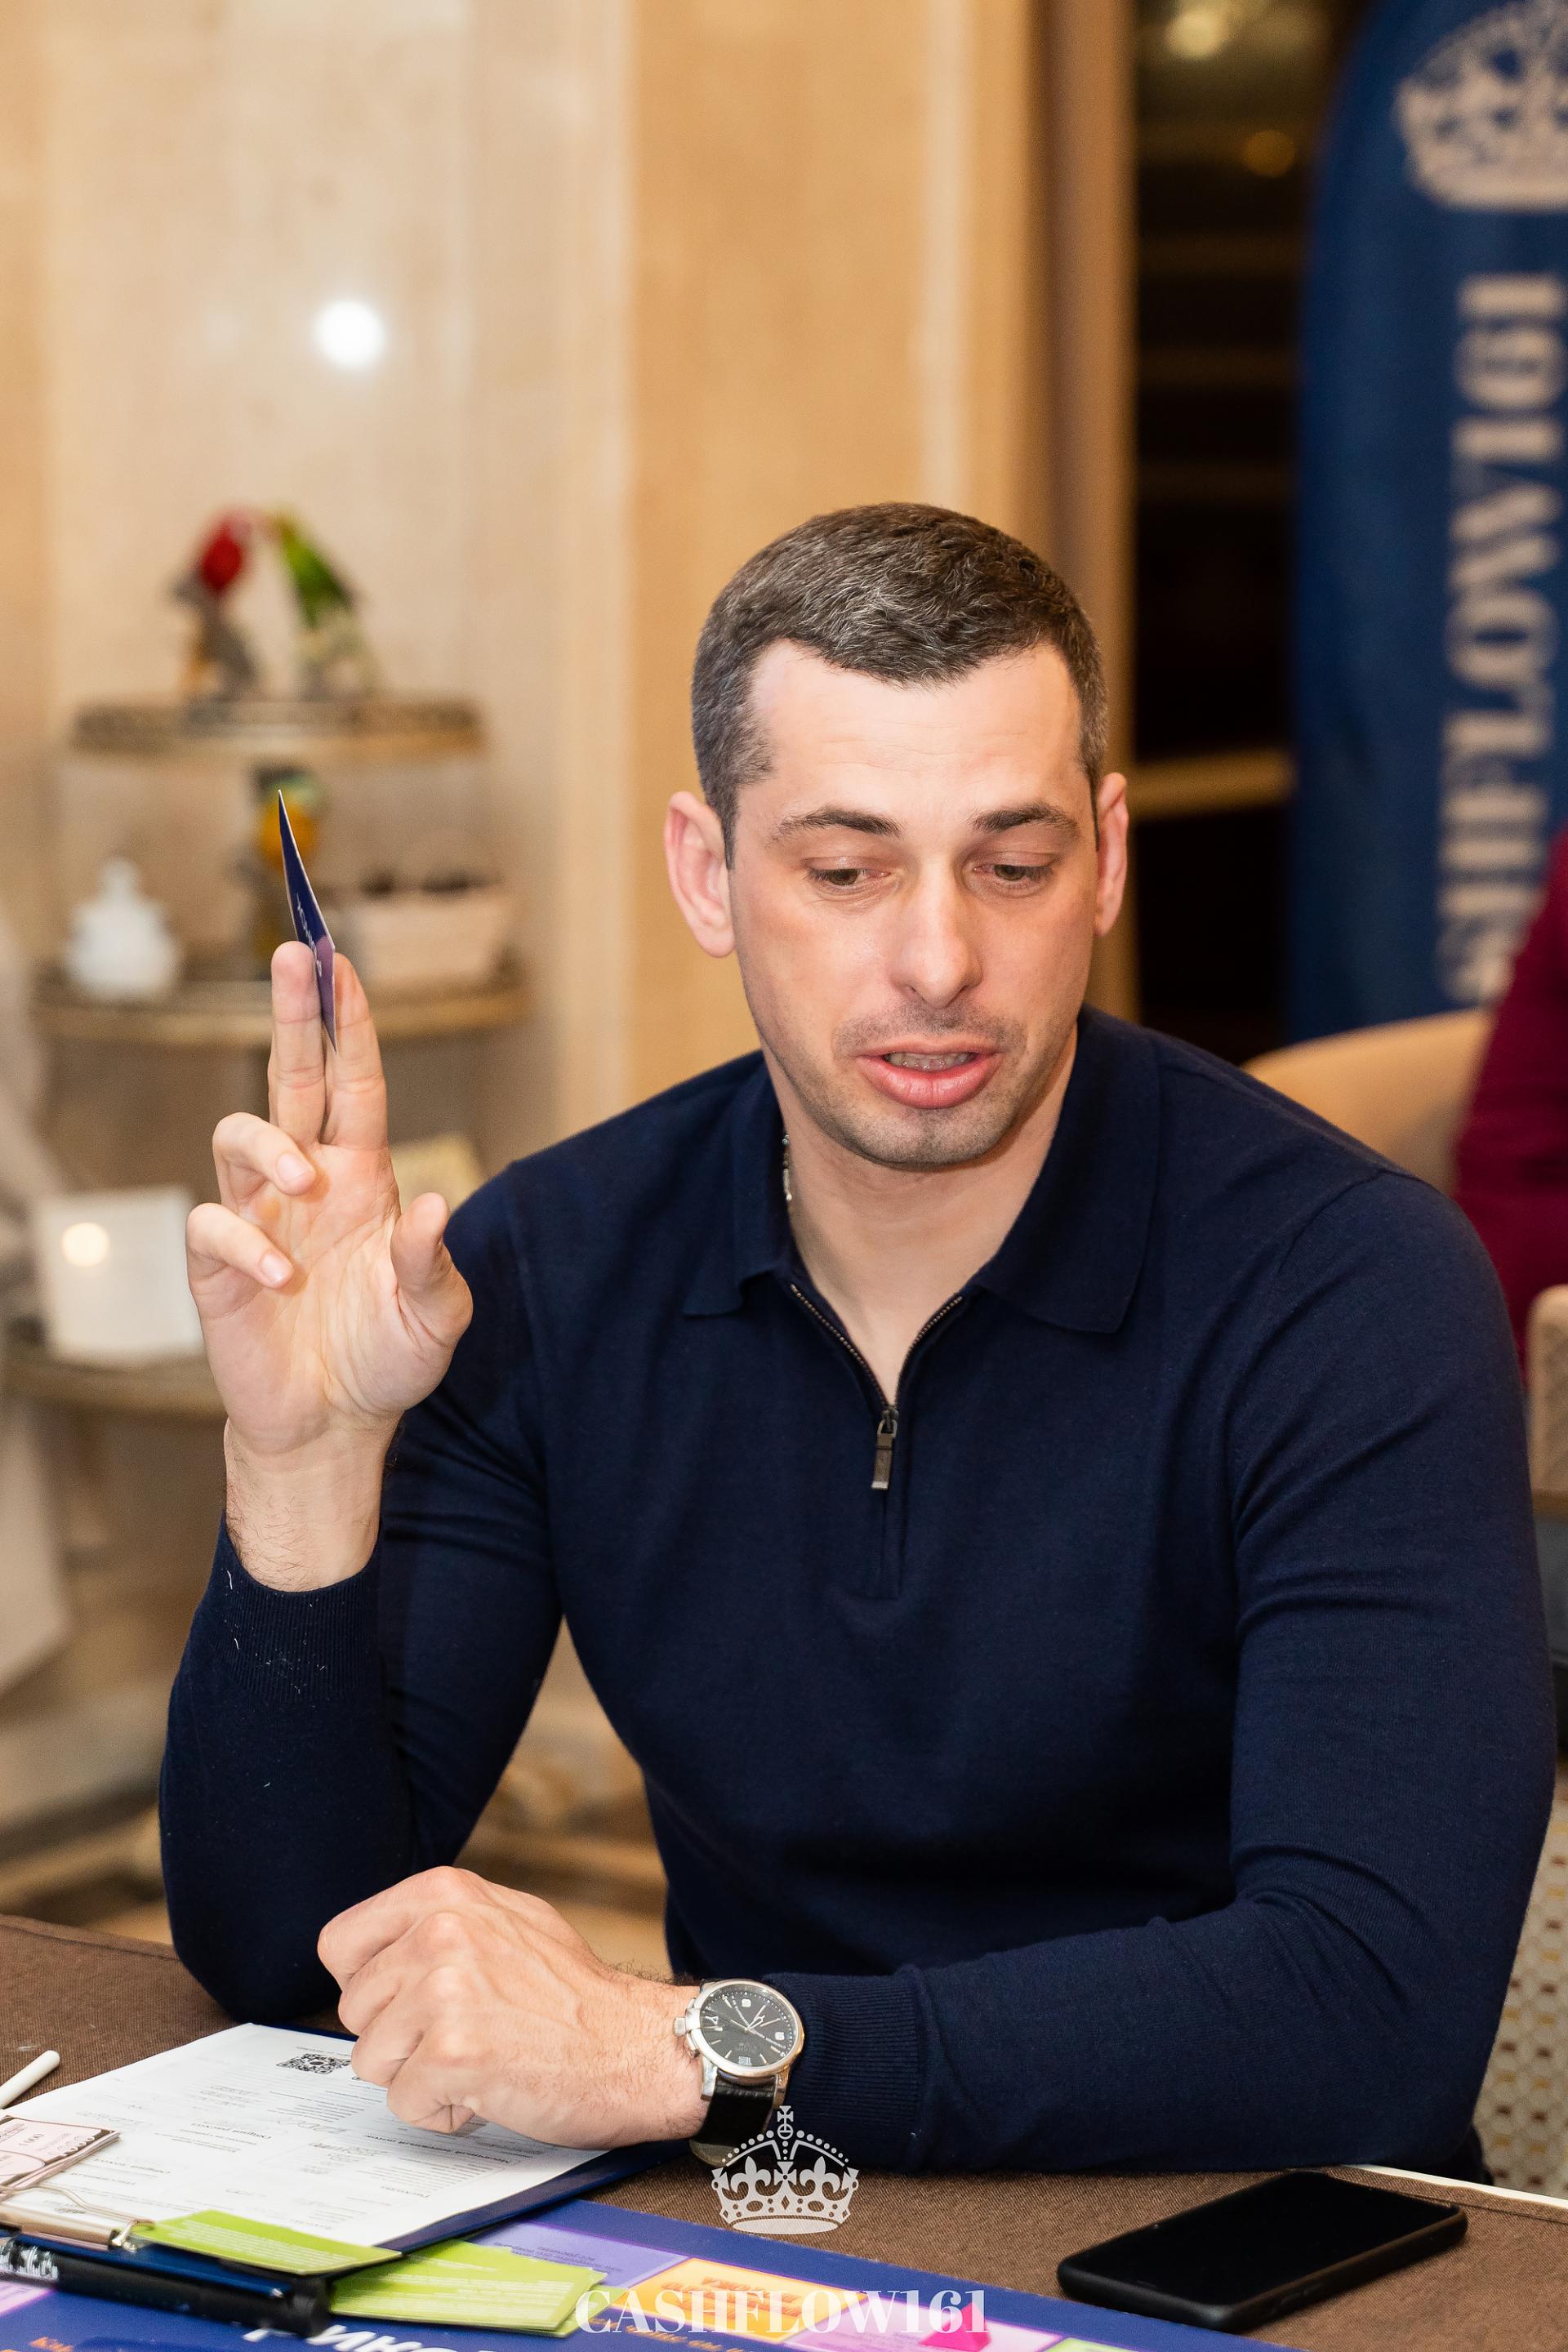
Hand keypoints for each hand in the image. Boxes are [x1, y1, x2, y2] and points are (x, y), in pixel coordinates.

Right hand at [186, 945, 472, 1584]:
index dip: (349, 1022)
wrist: (335, 1428)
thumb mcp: (437, 1317)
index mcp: (364, 1176)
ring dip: (271, 1147)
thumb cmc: (390, 1360)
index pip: (356, 1082)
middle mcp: (308, 1181)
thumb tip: (431, 1203)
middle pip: (293, 1076)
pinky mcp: (219, 1265)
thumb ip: (434, 1262)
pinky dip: (246, 1243)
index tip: (340, 958)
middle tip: (292, 953)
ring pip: (241, 1135)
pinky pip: (216, 1225)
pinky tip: (281, 1278)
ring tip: (305, 1183)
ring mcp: (258, 1216)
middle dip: (294, 1013)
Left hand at [320, 1867, 705, 2145]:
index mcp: (443, 1893)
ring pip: (372, 2060)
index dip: (371, 1986)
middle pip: (354, 2009)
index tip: (410, 2002)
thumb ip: (440, 1922)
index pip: (340, 1944)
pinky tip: (489, 2088)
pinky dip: (443, 2111)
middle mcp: (439, 1932)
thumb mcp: (507, 1921)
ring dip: (419, 2075)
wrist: (637, 2045)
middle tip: (463, 2035)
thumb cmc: (575, 1995)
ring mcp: (446, 1991)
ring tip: (481, 2058)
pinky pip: (405, 2103)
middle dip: (398, 2036)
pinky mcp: (455, 2053)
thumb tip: (374, 1948)